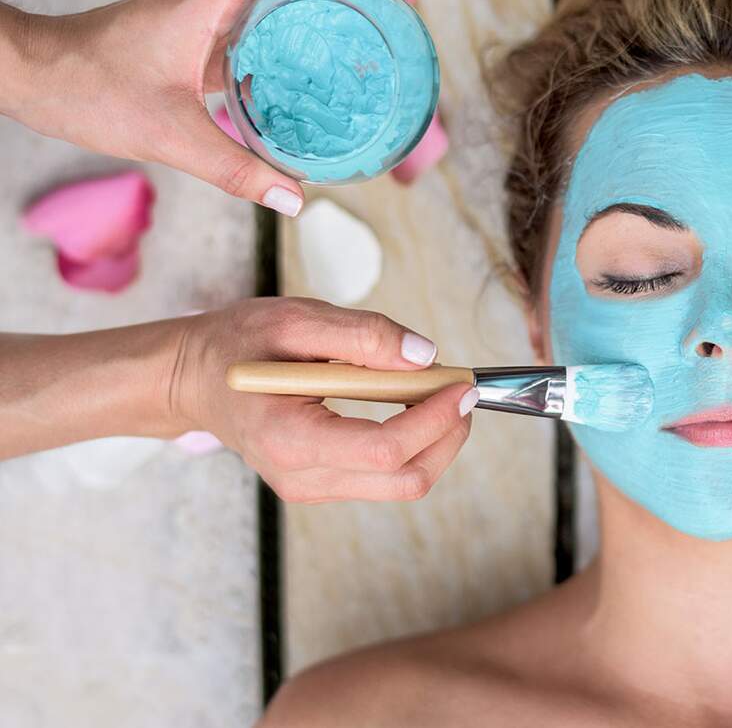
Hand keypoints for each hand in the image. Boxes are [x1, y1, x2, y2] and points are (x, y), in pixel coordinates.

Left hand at [9, 0, 390, 215]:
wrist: (32, 74)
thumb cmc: (86, 89)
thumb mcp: (167, 136)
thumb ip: (235, 170)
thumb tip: (295, 199)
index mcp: (209, 0)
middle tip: (393, 8)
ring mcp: (206, 13)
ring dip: (326, 0)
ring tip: (369, 35)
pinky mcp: (200, 35)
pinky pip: (261, 23)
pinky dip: (297, 36)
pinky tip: (314, 77)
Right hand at [169, 297, 476, 502]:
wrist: (194, 379)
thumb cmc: (238, 344)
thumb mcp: (296, 320)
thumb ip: (363, 335)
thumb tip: (425, 355)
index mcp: (289, 437)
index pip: (383, 449)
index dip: (434, 420)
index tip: (461, 385)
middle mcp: (302, 476)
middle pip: (405, 478)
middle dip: (448, 436)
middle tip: (461, 389)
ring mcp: (312, 487)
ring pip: (402, 482)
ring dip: (436, 440)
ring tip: (438, 392)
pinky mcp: (322, 484)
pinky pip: (385, 476)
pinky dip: (413, 443)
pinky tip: (410, 406)